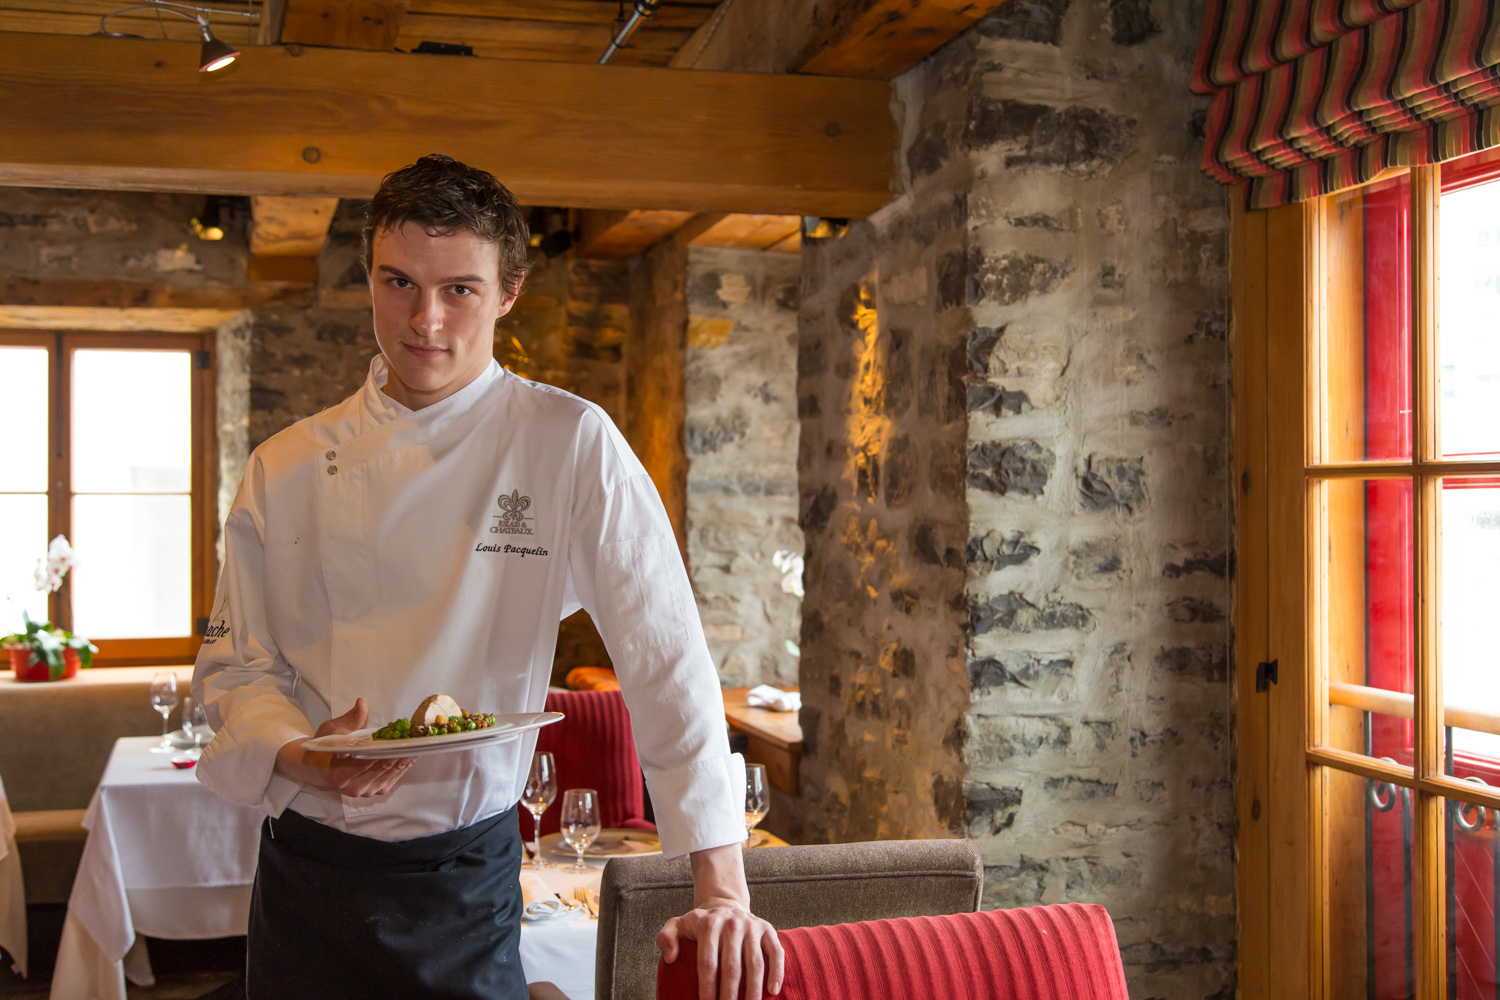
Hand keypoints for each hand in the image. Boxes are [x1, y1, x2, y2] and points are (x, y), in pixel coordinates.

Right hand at [273, 698, 415, 797]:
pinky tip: (412, 755)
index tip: (400, 733)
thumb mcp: (330, 731)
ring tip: (418, 744)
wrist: (315, 770)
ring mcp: (364, 792)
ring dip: (405, 759)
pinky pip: (392, 780)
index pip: (367, 760)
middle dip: (400, 751)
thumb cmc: (322, 749)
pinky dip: (402, 767)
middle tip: (415, 737)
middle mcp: (352, 787)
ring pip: (390, 775)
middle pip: (382, 768)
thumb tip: (362, 703)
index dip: (386, 746)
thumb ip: (348, 720)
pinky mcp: (373, 792)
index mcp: (338, 774)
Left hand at [658, 897, 782, 999]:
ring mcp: (752, 926)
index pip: (707, 962)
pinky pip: (776, 952)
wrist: (725, 905)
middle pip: (732, 967)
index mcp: (708, 924)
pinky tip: (772, 992)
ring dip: (753, 991)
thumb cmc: (701, 924)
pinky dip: (776, 973)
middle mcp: (732, 923)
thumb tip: (671, 958)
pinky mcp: (768, 929)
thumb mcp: (679, 925)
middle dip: (729, 995)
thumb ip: (666, 937)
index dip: (707, 988)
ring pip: (755, 963)